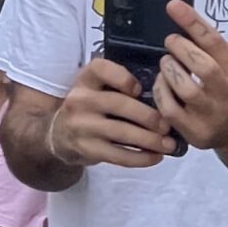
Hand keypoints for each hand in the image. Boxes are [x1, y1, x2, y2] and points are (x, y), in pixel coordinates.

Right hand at [51, 55, 177, 168]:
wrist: (58, 135)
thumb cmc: (90, 107)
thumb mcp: (95, 88)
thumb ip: (119, 86)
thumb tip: (163, 95)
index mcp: (85, 79)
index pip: (101, 69)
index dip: (123, 78)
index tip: (140, 89)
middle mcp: (80, 99)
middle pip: (119, 104)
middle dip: (148, 116)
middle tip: (167, 125)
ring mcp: (81, 126)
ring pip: (121, 132)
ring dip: (150, 140)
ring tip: (169, 144)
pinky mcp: (86, 149)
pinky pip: (118, 155)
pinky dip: (140, 158)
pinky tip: (155, 157)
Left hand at [152, 2, 227, 153]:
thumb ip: (215, 48)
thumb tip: (185, 20)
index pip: (217, 43)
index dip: (194, 23)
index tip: (173, 6)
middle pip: (204, 67)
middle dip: (181, 48)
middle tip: (171, 41)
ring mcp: (213, 117)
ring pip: (186, 89)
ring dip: (169, 69)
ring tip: (167, 62)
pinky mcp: (196, 133)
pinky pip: (170, 109)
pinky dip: (161, 91)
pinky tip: (163, 83)